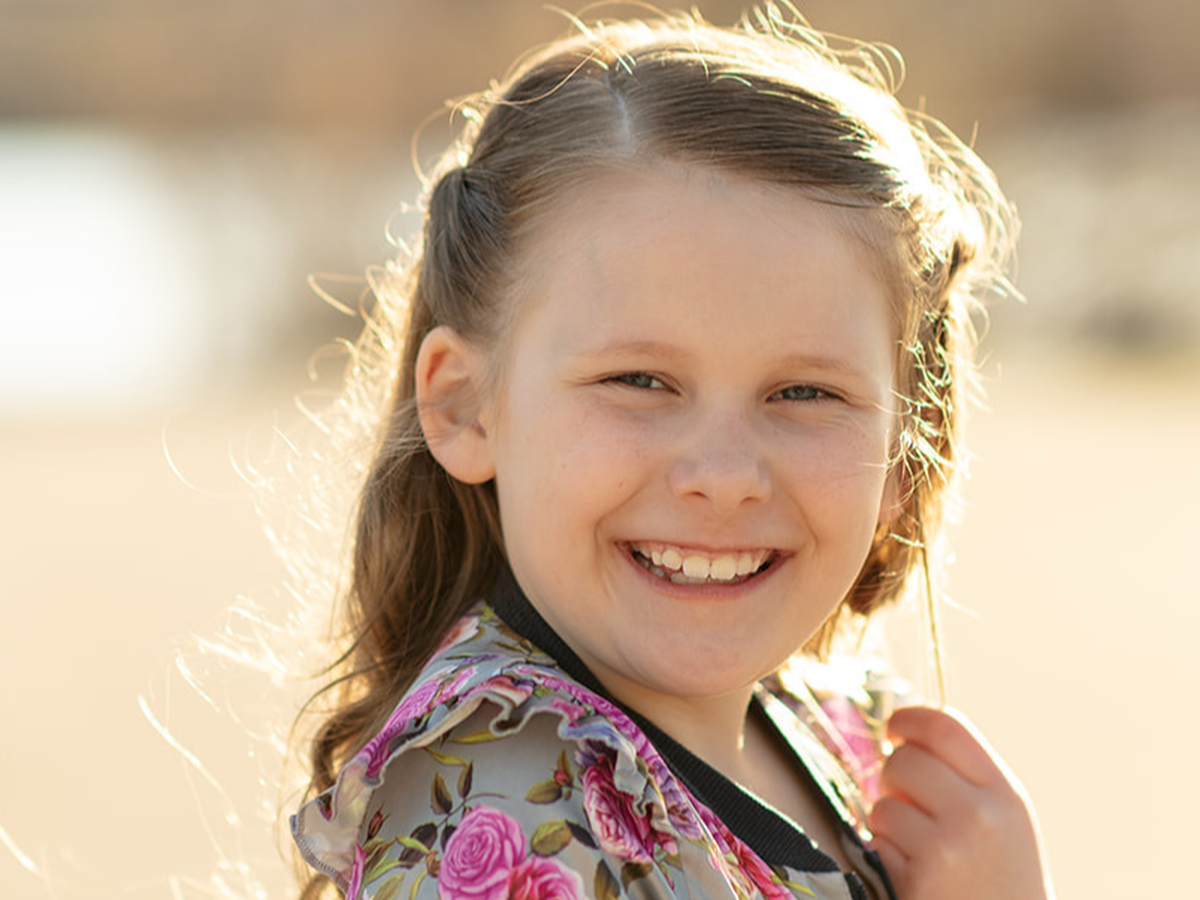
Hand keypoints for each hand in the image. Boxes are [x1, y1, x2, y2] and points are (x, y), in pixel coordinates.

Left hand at [867, 706, 1053, 899]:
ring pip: (884, 804)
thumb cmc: (999, 877)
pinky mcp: (917, 881)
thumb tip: (905, 732)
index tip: (895, 727)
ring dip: (889, 823)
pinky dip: (885, 858)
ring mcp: (946, 850)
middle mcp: (978, 817)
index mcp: (1004, 795)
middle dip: (893, 776)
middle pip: (905, 760)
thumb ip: (965, 775)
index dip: (911, 719)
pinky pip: (877, 844)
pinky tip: (915, 877)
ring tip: (919, 849)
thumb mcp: (1003, 821)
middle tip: (906, 800)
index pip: (946, 728)